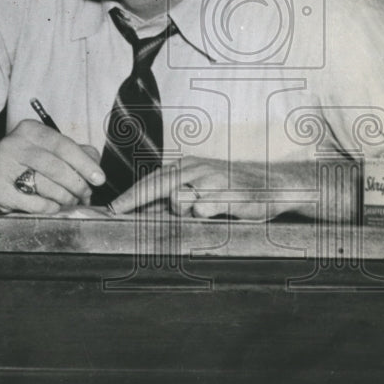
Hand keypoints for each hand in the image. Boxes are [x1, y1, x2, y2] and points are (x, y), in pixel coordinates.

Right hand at [0, 120, 104, 213]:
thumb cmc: (25, 164)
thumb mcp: (48, 150)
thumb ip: (74, 152)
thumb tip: (94, 162)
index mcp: (30, 130)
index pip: (64, 145)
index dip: (85, 164)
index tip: (99, 178)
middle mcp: (13, 144)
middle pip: (56, 167)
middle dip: (77, 185)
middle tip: (85, 195)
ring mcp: (2, 166)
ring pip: (47, 186)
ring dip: (65, 198)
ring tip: (69, 200)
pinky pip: (35, 203)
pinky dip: (49, 207)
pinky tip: (51, 205)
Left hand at [109, 156, 276, 219]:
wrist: (272, 185)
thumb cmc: (232, 191)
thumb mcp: (202, 191)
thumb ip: (175, 202)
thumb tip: (143, 215)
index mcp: (187, 168)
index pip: (152, 181)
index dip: (130, 196)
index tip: (111, 208)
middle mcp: (196, 169)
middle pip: (156, 185)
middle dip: (133, 199)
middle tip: (115, 211)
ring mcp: (211, 180)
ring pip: (179, 199)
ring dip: (181, 211)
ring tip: (204, 211)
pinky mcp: (227, 194)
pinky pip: (203, 209)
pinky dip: (204, 214)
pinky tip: (217, 212)